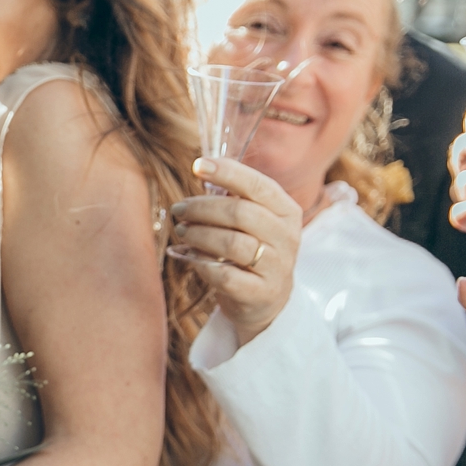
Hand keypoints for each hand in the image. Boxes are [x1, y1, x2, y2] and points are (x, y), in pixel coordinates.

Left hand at [168, 155, 302, 345]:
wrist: (266, 300)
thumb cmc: (252, 250)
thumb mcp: (252, 221)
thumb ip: (233, 198)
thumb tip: (202, 170)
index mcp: (286, 211)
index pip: (257, 185)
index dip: (227, 172)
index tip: (197, 165)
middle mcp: (286, 236)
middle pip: (239, 213)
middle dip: (201, 208)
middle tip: (178, 210)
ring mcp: (277, 266)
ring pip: (231, 243)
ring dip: (198, 235)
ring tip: (182, 232)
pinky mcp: (261, 292)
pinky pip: (225, 275)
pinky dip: (202, 263)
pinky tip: (191, 258)